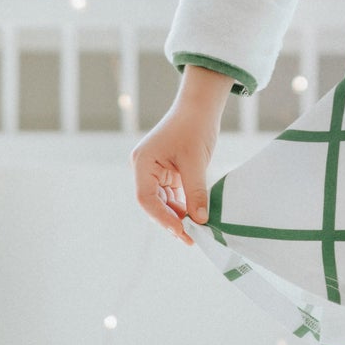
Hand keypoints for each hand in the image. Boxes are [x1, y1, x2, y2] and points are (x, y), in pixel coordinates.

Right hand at [131, 94, 220, 245]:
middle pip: (154, 204)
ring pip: (163, 202)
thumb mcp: (195, 161)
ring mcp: (155, 171)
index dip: (162, 218)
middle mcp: (145, 169)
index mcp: (143, 163)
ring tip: (196, 232)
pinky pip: (172, 195)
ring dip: (178, 216)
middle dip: (171, 221)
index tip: (182, 232)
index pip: (146, 199)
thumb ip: (195, 192)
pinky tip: (195, 218)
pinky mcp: (167, 172)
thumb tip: (200, 221)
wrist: (200, 106)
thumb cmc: (194, 126)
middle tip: (191, 238)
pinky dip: (183, 206)